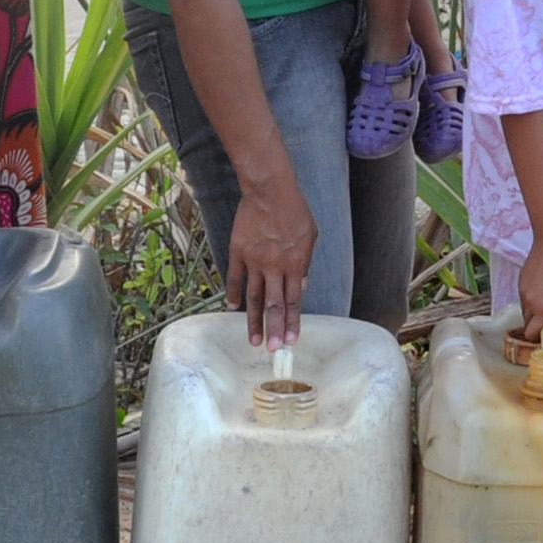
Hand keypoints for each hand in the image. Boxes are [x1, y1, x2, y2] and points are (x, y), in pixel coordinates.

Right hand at [228, 175, 317, 348]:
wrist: (270, 190)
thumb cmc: (295, 210)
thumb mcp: (310, 236)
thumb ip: (305, 263)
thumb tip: (301, 285)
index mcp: (295, 264)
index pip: (294, 301)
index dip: (293, 323)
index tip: (291, 341)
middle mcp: (274, 267)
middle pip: (274, 305)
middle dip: (275, 330)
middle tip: (274, 351)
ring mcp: (254, 261)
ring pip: (253, 297)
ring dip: (253, 320)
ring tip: (254, 340)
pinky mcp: (238, 252)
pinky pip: (234, 277)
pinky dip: (232, 294)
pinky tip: (232, 308)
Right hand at [517, 221, 542, 335]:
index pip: (532, 334)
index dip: (539, 337)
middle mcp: (530, 303)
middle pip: (527, 324)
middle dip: (537, 325)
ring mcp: (523, 292)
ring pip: (525, 311)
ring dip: (535, 312)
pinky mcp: (520, 282)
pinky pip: (524, 298)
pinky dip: (532, 300)